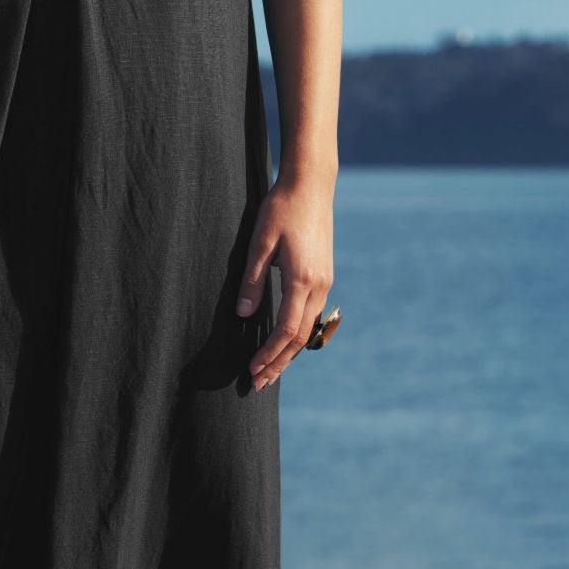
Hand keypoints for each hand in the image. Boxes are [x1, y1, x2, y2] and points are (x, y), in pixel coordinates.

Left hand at [235, 178, 333, 392]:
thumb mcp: (260, 242)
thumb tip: (243, 314)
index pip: (286, 330)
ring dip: (288, 352)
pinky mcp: (325, 275)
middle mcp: (320, 285)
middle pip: (300, 337)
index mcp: (302, 279)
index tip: (252, 370)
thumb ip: (252, 280)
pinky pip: (312, 314)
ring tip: (270, 370)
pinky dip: (298, 334)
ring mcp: (326, 281)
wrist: (311, 184)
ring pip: (308, 328)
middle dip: (278, 363)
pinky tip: (285, 340)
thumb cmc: (281, 208)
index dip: (269, 354)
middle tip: (258, 384)